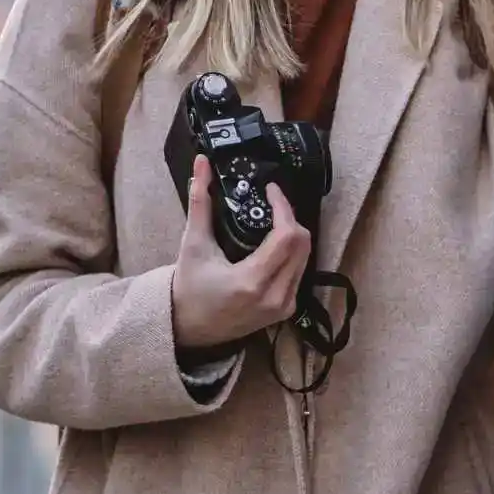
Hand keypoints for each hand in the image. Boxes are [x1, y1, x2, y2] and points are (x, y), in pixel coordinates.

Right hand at [169, 154, 312, 349]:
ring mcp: (283, 306)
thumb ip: (199, 202)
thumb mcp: (192, 245)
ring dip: (294, 235)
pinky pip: (300, 272)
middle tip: (272, 204)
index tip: (271, 190)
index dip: (284, 207)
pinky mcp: (286, 311)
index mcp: (252, 281)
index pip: (287, 236)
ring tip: (273, 220)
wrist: (187, 330)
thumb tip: (201, 163)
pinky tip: (275, 244)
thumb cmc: (188, 288)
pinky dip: (292, 254)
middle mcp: (274, 296)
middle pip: (303, 244)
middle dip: (290, 218)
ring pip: (306, 257)